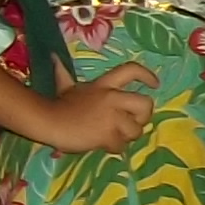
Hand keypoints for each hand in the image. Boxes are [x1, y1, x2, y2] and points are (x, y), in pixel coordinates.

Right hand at [27, 61, 156, 155]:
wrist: (49, 122)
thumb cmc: (58, 105)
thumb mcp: (66, 86)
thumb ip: (64, 73)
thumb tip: (53, 56)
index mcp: (105, 85)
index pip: (131, 70)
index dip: (147, 76)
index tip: (155, 84)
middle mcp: (112, 98)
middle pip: (145, 104)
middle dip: (143, 116)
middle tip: (133, 122)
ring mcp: (112, 117)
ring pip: (136, 130)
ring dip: (126, 136)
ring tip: (112, 136)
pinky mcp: (108, 135)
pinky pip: (121, 145)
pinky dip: (113, 148)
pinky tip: (102, 144)